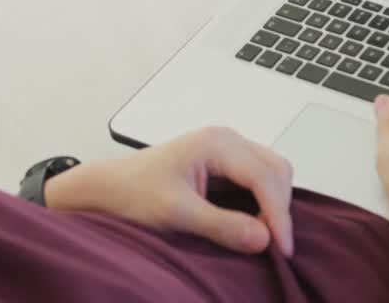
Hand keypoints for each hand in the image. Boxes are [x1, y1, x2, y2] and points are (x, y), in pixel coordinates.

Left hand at [44, 127, 294, 255]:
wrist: (108, 188)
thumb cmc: (132, 193)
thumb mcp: (175, 214)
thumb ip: (221, 225)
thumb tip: (263, 238)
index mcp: (216, 142)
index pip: (265, 176)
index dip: (278, 214)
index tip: (281, 249)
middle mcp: (226, 139)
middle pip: (276, 170)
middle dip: (279, 208)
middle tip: (273, 246)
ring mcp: (227, 149)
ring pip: (272, 174)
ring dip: (273, 205)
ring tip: (262, 237)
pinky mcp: (225, 163)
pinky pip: (258, 179)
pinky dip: (263, 202)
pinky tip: (253, 224)